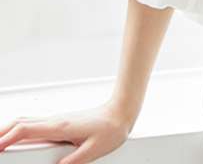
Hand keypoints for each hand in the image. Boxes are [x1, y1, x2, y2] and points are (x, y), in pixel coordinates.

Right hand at [0, 101, 133, 162]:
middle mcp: (56, 120)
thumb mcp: (94, 150)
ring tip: (0, 143)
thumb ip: (74, 162)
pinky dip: (20, 129)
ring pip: (26, 121)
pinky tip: (18, 138)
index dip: (7, 138)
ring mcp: (57, 119)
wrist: (121, 112)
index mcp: (61, 126)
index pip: (26, 129)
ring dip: (10, 130)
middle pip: (21, 122)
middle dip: (2, 133)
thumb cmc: (111, 128)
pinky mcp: (60, 122)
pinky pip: (35, 123)